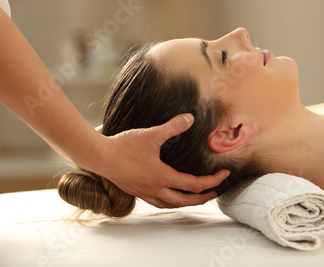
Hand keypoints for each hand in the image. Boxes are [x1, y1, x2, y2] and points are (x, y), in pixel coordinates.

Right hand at [94, 114, 229, 207]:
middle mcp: (156, 189)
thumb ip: (172, 127)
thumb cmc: (123, 146)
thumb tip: (190, 118)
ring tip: (195, 196)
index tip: (224, 174)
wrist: (99, 157)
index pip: (195, 185)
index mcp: (163, 177)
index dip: (212, 181)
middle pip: (186, 201)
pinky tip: (169, 195)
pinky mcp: (136, 191)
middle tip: (215, 191)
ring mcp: (145, 192)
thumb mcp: (151, 134)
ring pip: (171, 205)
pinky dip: (169, 202)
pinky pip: (158, 203)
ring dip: (186, 202)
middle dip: (204, 197)